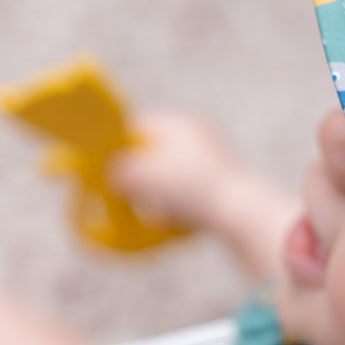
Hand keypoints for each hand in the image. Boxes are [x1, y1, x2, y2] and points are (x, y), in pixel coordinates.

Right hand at [108, 109, 299, 279]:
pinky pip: (191, 194)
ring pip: (172, 176)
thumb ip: (119, 170)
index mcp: (180, 124)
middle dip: (137, 173)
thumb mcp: (141, 176)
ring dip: (157, 193)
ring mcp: (215, 161)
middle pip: (154, 152)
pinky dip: (178, 206)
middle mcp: (200, 137)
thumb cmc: (191, 188)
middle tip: (122, 190)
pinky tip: (175, 221)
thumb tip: (113, 175)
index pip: (137, 126)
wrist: (242, 212)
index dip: (115, 144)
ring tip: (152, 210)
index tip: (101, 162)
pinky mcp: (224, 187)